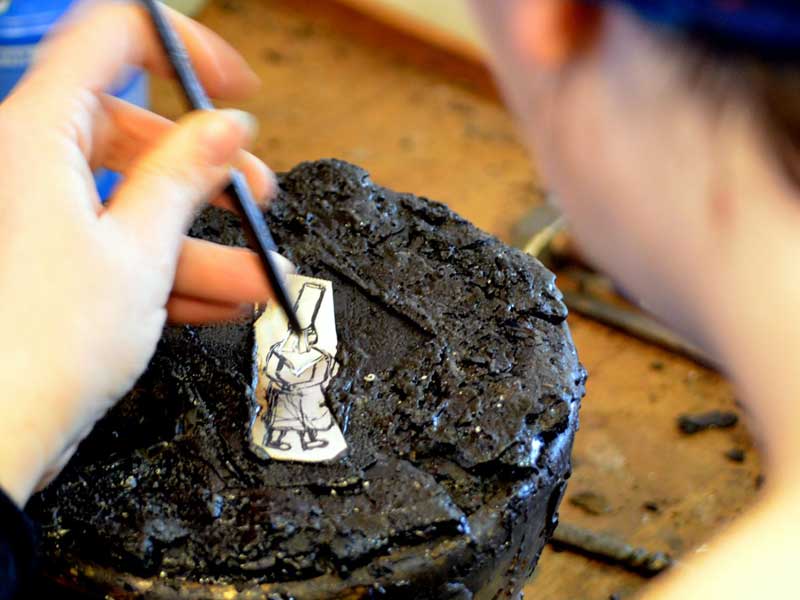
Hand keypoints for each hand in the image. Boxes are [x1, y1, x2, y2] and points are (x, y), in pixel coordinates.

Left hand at [0, 2, 286, 505]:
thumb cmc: (40, 347)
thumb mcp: (139, 251)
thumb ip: (185, 178)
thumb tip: (224, 130)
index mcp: (35, 137)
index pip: (112, 41)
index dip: (183, 52)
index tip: (231, 86)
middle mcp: (27, 167)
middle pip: (132, 134)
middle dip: (205, 172)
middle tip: (253, 195)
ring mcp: (37, 218)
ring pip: (131, 203)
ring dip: (200, 238)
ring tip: (255, 271)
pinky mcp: (48, 263)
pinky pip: (117, 247)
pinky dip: (167, 269)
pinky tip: (217, 298)